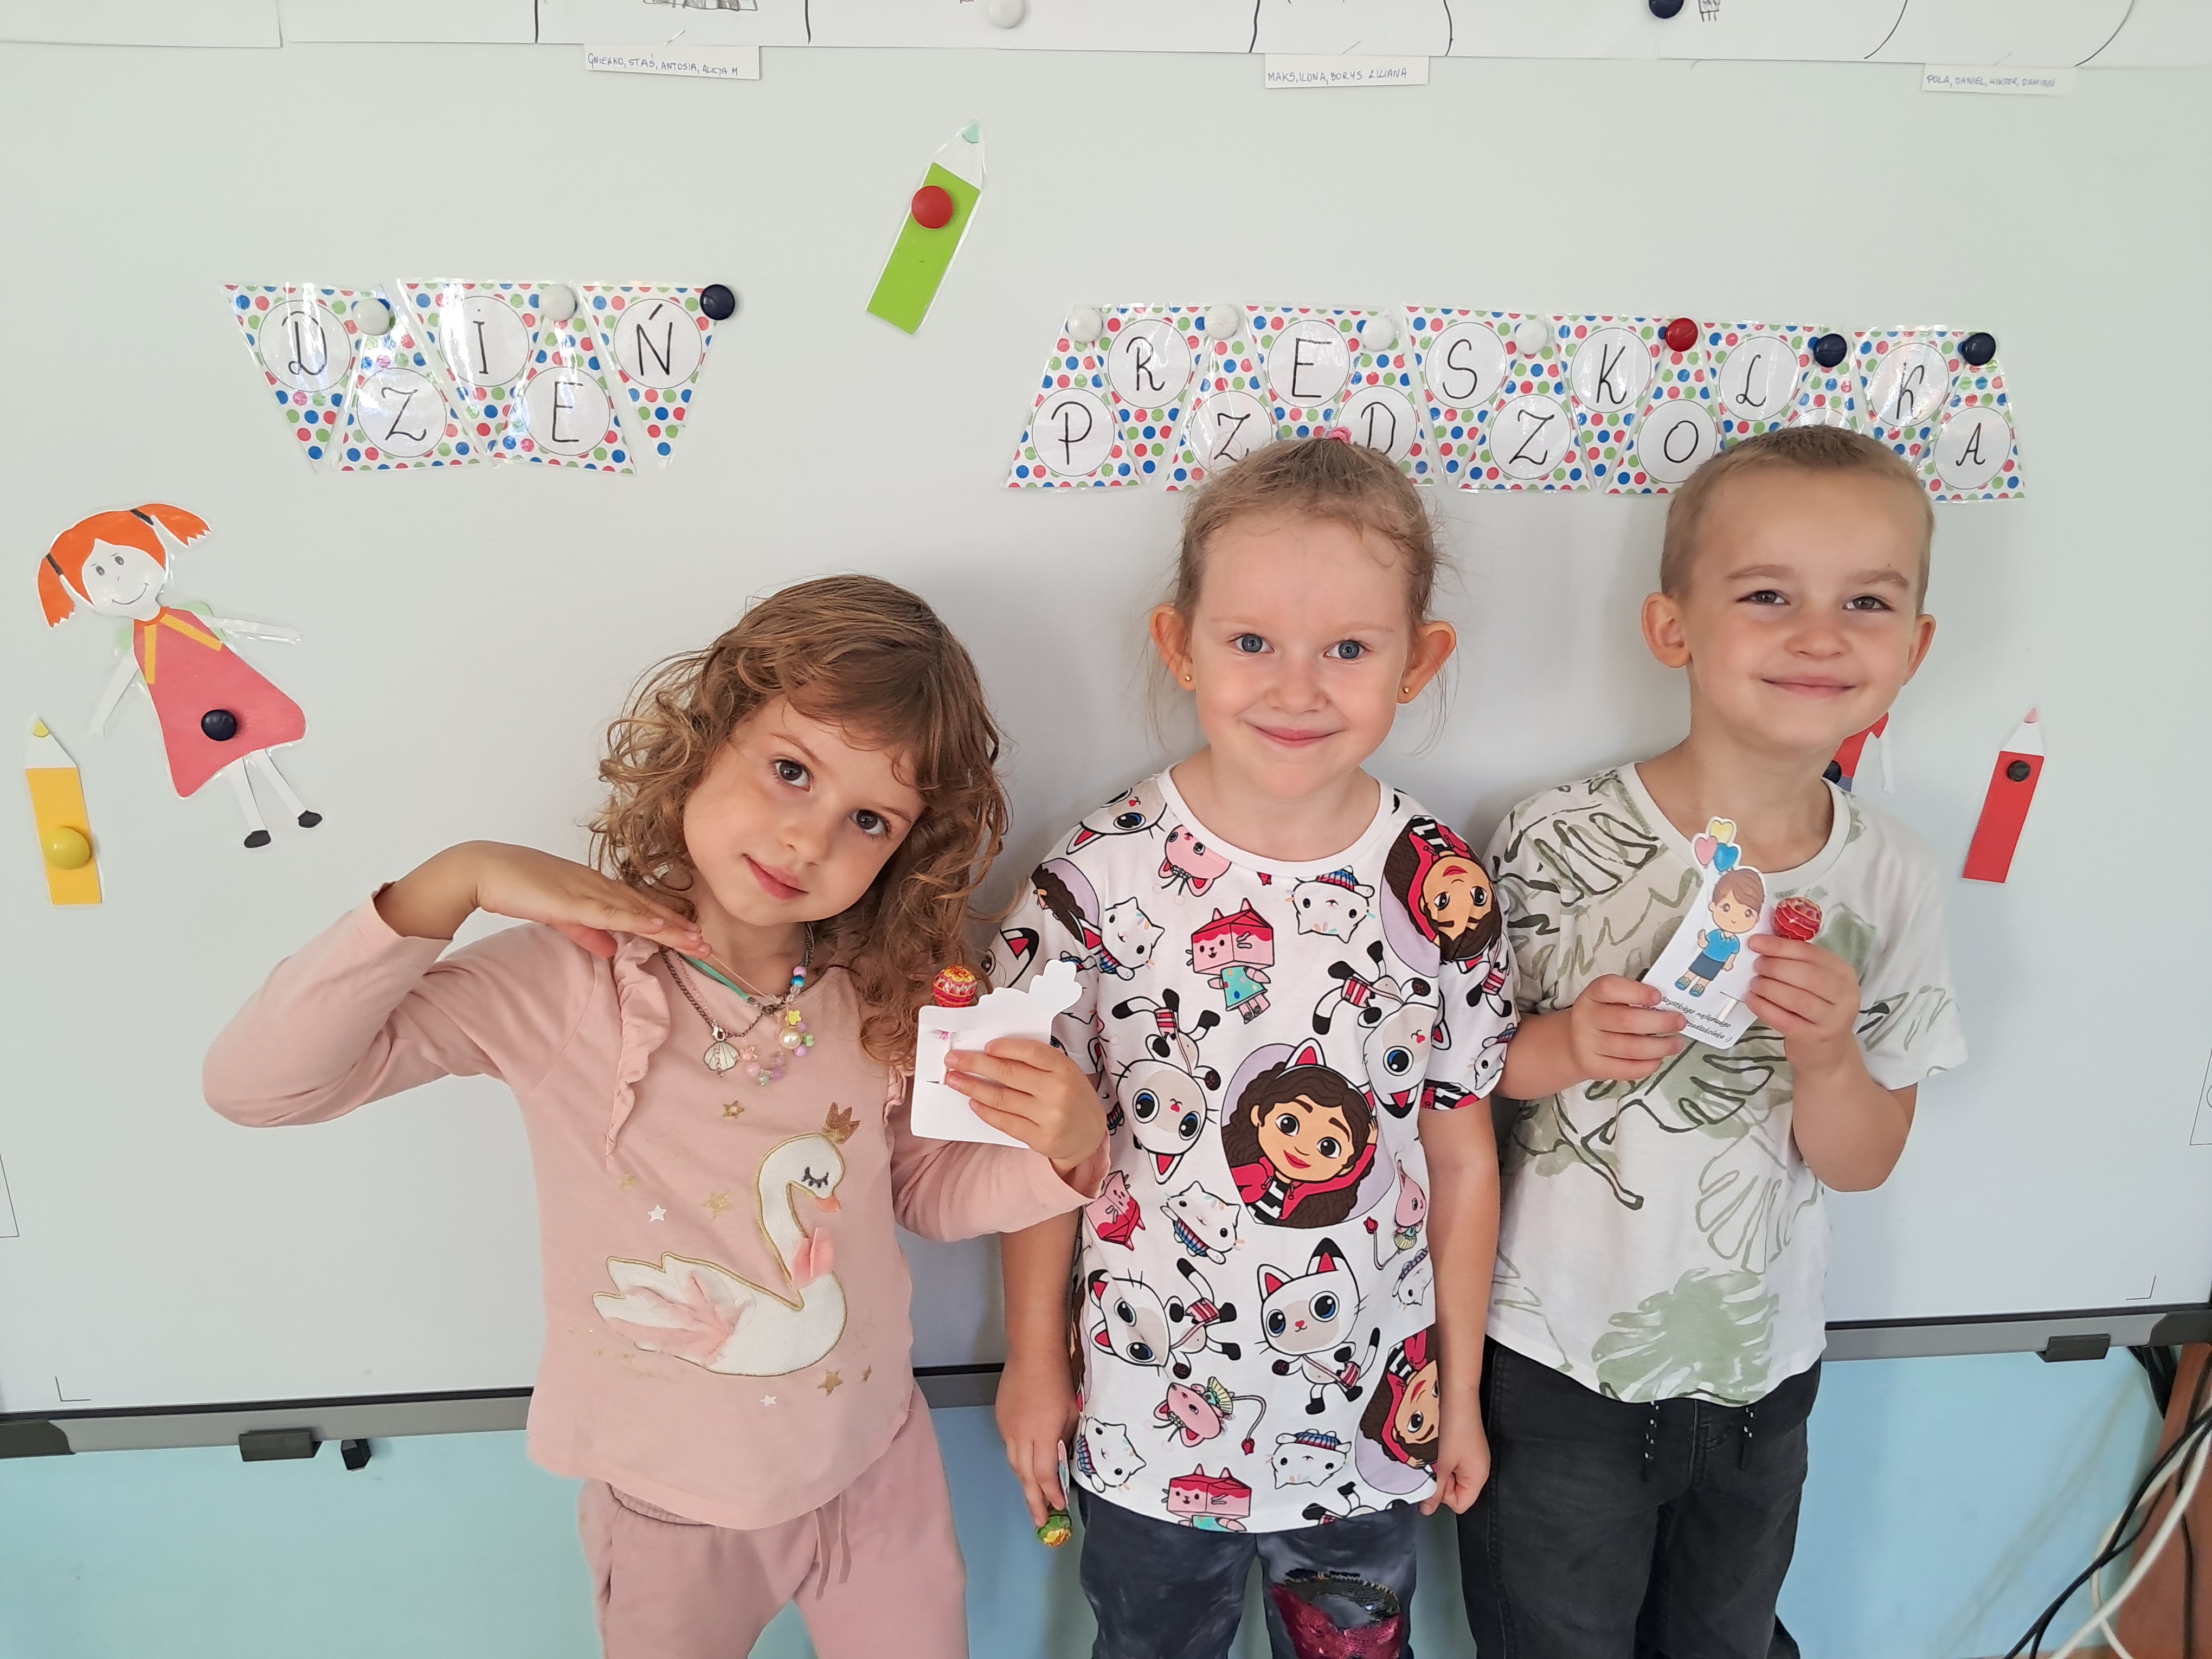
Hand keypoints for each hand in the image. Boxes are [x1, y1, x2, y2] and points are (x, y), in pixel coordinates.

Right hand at [376, 841, 702, 955]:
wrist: (483, 869)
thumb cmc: (516, 886)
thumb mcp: (559, 915)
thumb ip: (586, 931)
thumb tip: (610, 948)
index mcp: (596, 889)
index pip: (641, 909)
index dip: (669, 925)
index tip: (695, 941)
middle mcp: (598, 886)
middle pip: (648, 910)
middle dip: (680, 930)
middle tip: (710, 949)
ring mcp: (587, 889)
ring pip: (637, 911)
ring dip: (669, 928)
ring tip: (697, 943)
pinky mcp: (571, 898)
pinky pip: (609, 911)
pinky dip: (635, 918)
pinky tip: (657, 926)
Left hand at [945, 1038, 1106, 1174]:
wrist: (1089, 1135)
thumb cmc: (1071, 1096)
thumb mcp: (1063, 1071)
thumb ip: (1036, 1061)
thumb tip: (992, 1053)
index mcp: (1064, 1068)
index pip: (1030, 1051)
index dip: (1004, 1048)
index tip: (984, 1046)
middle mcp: (1057, 1091)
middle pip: (1009, 1073)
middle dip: (975, 1065)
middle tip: (953, 1060)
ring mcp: (1048, 1116)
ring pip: (1002, 1098)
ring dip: (972, 1088)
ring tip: (954, 1080)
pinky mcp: (1039, 1138)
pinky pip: (1005, 1122)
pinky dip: (986, 1111)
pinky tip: (973, 1103)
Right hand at [996, 1348, 1078, 1528]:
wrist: (1032, 1354)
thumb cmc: (1058, 1380)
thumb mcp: (1072, 1413)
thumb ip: (1065, 1441)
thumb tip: (1062, 1463)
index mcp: (1042, 1434)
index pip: (1045, 1474)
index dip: (1052, 1494)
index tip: (1060, 1506)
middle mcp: (1021, 1436)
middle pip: (1025, 1476)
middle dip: (1034, 1500)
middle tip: (1041, 1521)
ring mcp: (1007, 1429)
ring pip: (1015, 1465)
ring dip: (1025, 1483)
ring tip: (1034, 1500)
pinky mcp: (1001, 1420)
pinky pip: (1010, 1448)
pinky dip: (1020, 1462)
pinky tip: (1027, 1467)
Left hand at [1422, 1394, 1488, 1515]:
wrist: (1456, 1394)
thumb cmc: (1453, 1427)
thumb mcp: (1440, 1463)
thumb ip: (1433, 1489)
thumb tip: (1427, 1511)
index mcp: (1478, 1477)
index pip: (1460, 1504)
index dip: (1443, 1495)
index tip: (1436, 1476)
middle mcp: (1478, 1469)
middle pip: (1454, 1490)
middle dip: (1440, 1480)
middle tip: (1433, 1461)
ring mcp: (1471, 1456)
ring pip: (1449, 1474)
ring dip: (1438, 1466)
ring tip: (1434, 1450)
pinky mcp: (1464, 1444)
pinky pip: (1450, 1460)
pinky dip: (1440, 1455)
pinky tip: (1436, 1443)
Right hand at [1565, 974, 1685, 1080]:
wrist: (1573, 1044)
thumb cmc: (1601, 1017)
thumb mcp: (1609, 1001)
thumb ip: (1632, 999)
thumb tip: (1668, 1007)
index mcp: (1592, 995)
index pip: (1610, 988)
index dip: (1637, 992)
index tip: (1659, 997)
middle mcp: (1586, 1018)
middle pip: (1627, 1020)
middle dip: (1660, 1022)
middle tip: (1679, 1022)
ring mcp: (1588, 1045)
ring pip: (1631, 1048)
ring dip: (1661, 1047)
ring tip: (1677, 1043)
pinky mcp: (1594, 1067)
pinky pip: (1627, 1069)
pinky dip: (1649, 1065)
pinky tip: (1659, 1058)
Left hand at [1746, 934, 1861, 1071]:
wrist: (1827, 1052)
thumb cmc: (1815, 1010)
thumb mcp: (1815, 983)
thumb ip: (1796, 963)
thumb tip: (1762, 944)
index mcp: (1843, 973)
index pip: (1811, 953)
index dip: (1780, 946)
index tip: (1756, 942)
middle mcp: (1844, 995)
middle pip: (1807, 975)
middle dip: (1775, 967)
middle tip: (1756, 966)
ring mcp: (1832, 1019)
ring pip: (1797, 998)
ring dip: (1769, 988)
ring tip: (1754, 983)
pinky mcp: (1815, 1038)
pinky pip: (1786, 1020)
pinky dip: (1765, 1008)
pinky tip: (1752, 1000)